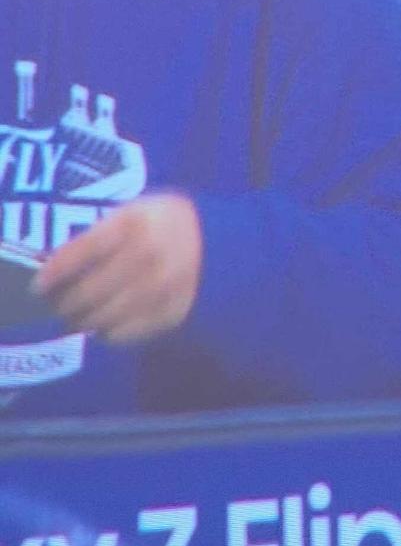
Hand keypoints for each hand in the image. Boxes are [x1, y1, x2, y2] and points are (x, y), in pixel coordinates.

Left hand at [34, 192, 203, 344]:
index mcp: (133, 223)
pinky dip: (109, 333)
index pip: (79, 254)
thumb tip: (54, 269)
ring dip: (84, 321)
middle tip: (58, 307)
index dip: (53, 274)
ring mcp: (162, 287)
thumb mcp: (132, 211)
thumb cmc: (162, 222)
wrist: (217, 240)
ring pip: (103, 318)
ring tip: (78, 318)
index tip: (38, 287)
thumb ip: (97, 235)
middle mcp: (147, 255)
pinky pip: (126, 333)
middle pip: (87, 293)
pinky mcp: (172, 312)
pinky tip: (105, 325)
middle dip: (64, 305)